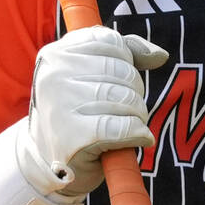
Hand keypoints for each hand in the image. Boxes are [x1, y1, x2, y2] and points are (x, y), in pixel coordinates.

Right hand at [17, 27, 168, 198]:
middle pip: (122, 71)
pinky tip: (140, 138)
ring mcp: (61, 105)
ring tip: (131, 124)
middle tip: (129, 108)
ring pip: (126, 99)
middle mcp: (54, 76)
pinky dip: (139, 133)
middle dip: (135, 91)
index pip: (111, 42)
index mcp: (56, 54)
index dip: (128, 60)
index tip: (121, 80)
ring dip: (139, 114)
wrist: (45, 163)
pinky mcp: (73, 137)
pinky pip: (124, 127)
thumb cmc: (74, 113)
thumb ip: (125, 55)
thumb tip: (160, 55)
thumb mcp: (90, 75)